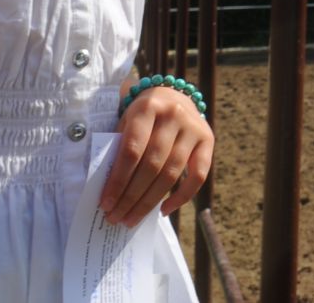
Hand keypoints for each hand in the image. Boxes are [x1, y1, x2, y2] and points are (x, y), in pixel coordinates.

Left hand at [98, 86, 214, 226]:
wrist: (172, 95)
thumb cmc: (141, 116)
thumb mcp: (126, 122)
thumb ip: (118, 148)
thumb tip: (109, 191)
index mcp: (148, 107)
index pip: (131, 151)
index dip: (118, 180)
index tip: (106, 204)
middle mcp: (173, 115)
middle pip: (152, 165)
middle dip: (131, 196)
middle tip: (116, 217)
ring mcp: (194, 127)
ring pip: (172, 173)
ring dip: (150, 202)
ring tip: (132, 219)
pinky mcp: (208, 139)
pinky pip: (198, 175)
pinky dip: (182, 197)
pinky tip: (164, 210)